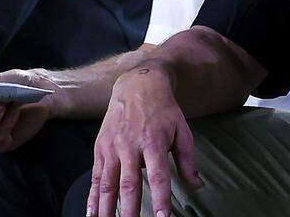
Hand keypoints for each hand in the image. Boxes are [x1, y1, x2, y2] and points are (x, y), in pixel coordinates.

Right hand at [87, 64, 201, 216]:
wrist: (137, 85)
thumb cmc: (163, 110)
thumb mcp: (182, 130)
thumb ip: (188, 160)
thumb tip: (197, 185)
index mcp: (153, 142)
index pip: (158, 177)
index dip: (161, 199)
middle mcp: (130, 146)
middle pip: (129, 184)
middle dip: (130, 210)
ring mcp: (112, 147)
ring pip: (108, 183)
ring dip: (106, 207)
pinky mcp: (100, 148)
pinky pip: (96, 176)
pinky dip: (93, 196)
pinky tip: (92, 212)